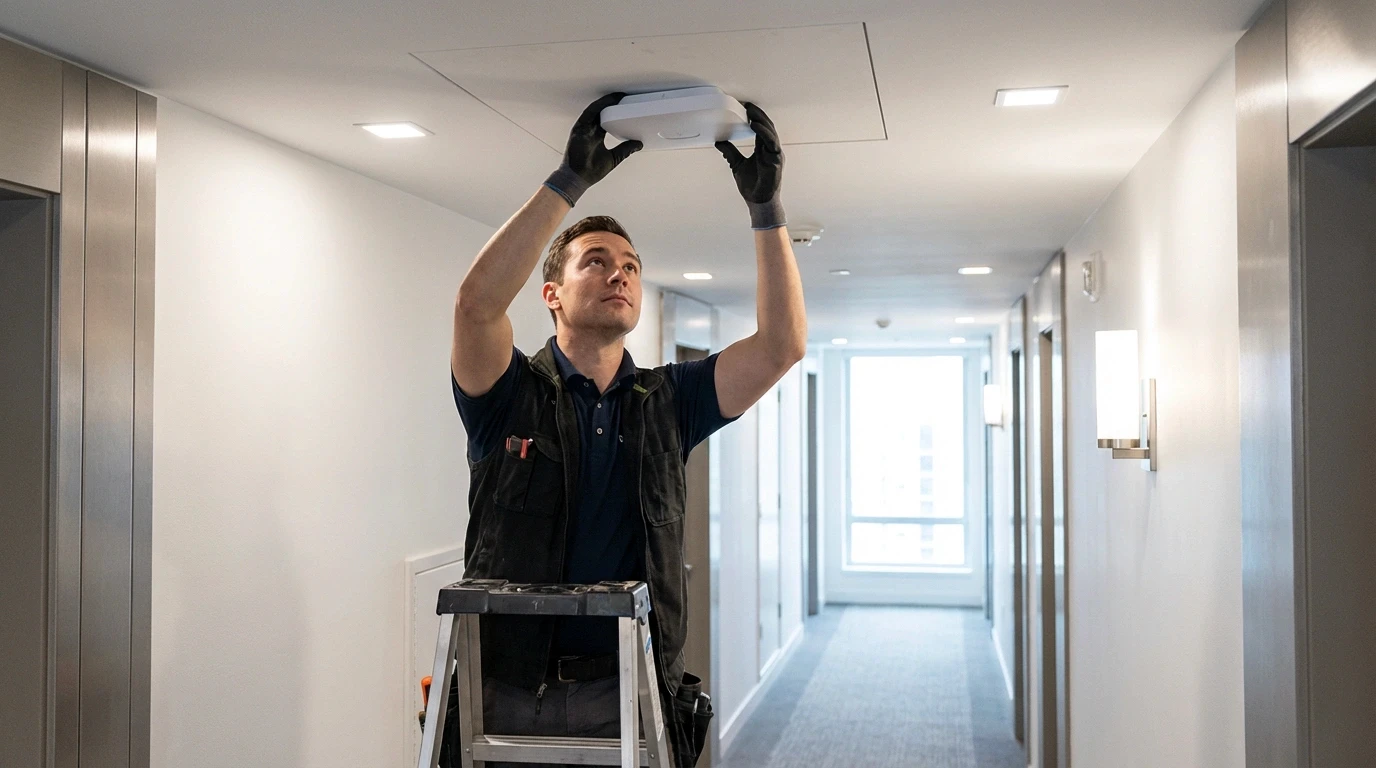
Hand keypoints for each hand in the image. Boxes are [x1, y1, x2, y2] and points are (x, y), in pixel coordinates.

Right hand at [543, 93, 642, 205]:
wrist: (578, 178)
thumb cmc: (591, 171)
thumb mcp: (614, 158)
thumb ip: (625, 150)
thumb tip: (638, 144)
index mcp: (596, 137)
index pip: (607, 120)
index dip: (616, 112)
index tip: (626, 106)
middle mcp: (590, 131)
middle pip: (601, 113)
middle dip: (611, 104)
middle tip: (624, 97)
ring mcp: (583, 129)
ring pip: (595, 110)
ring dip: (606, 102)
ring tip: (618, 96)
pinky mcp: (579, 128)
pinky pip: (589, 113)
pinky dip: (598, 106)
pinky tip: (607, 101)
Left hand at [716, 103, 785, 228]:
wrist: (758, 202)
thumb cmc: (753, 186)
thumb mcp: (736, 164)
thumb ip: (730, 152)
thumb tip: (719, 141)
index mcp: (763, 150)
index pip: (761, 129)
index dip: (755, 117)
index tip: (745, 107)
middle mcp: (771, 150)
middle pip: (767, 127)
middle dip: (758, 115)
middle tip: (747, 105)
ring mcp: (775, 155)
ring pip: (770, 132)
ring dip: (761, 120)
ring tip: (751, 111)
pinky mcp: (776, 160)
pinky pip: (771, 142)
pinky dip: (763, 132)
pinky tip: (755, 125)